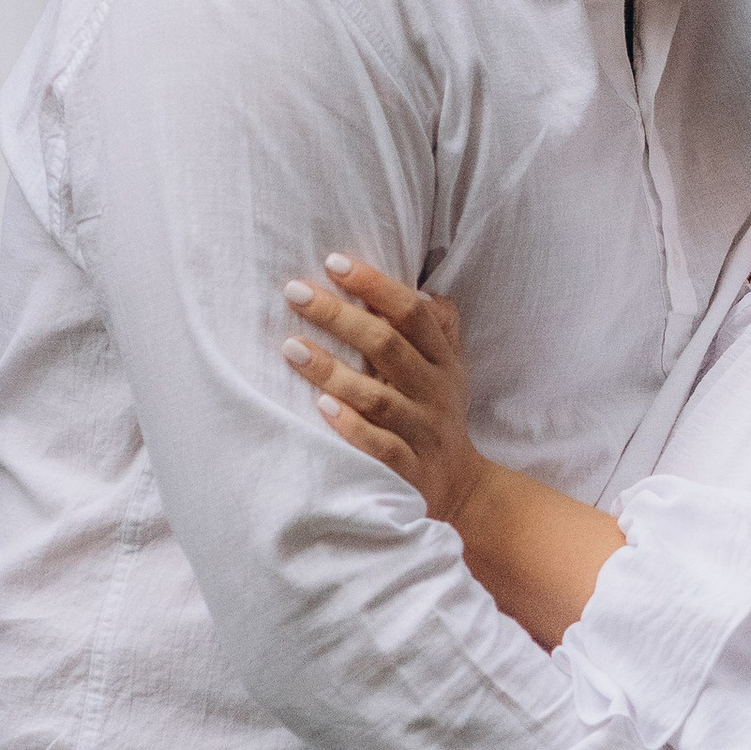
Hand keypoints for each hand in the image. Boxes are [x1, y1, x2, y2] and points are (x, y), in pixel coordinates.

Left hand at [283, 257, 481, 522]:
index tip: (333, 263)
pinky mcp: (409, 469)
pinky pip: (379, 446)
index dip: (375, 285)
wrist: (460, 486)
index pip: (412, 312)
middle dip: (339, 316)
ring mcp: (423, 431)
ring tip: (290, 347)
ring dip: (332, 370)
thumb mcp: (448, 368)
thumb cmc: (436, 414)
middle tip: (295, 292)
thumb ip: (436, 327)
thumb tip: (421, 280)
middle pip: (388, 345)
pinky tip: (320, 408)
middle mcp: (435, 391)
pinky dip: (350, 427)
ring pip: (377, 397)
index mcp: (443, 360)